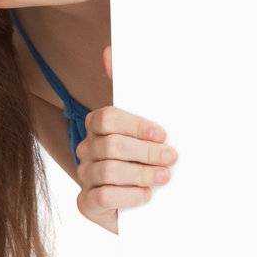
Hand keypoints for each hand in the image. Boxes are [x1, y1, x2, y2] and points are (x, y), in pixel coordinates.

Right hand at [75, 44, 177, 231]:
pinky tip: (146, 196)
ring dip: (141, 174)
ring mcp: (86, 176)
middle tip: (170, 158)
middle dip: (145, 152)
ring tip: (163, 177)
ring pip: (107, 170)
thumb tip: (109, 51)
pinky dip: (128, 196)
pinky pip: (102, 197)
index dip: (136, 125)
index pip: (107, 117)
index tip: (162, 134)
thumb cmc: (152, 158)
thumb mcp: (151, 127)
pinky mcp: (88, 204)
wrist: (157, 204)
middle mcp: (88, 149)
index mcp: (100, 126)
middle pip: (110, 145)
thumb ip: (137, 91)